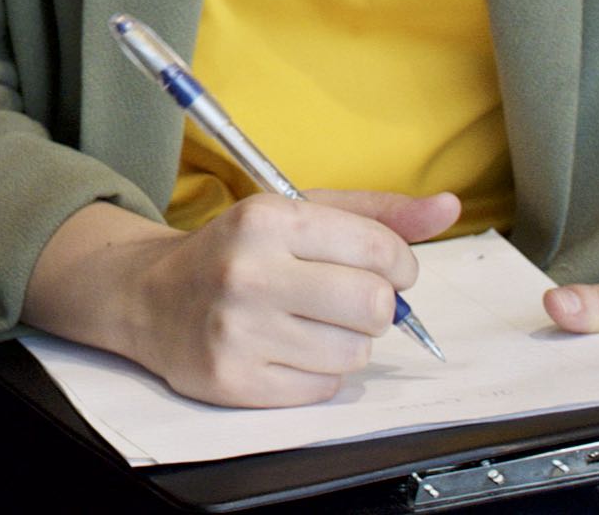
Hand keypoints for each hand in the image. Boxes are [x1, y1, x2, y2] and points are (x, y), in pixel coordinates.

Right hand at [24, 190, 460, 408]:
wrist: (149, 295)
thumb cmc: (238, 251)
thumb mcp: (299, 213)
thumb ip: (378, 213)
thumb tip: (449, 208)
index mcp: (268, 219)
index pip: (380, 251)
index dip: (400, 265)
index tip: (385, 269)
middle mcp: (249, 272)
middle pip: (374, 307)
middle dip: (375, 307)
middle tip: (346, 299)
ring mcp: (239, 331)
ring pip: (354, 354)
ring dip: (346, 342)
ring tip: (309, 324)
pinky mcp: (234, 380)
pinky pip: (322, 390)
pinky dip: (318, 374)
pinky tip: (287, 349)